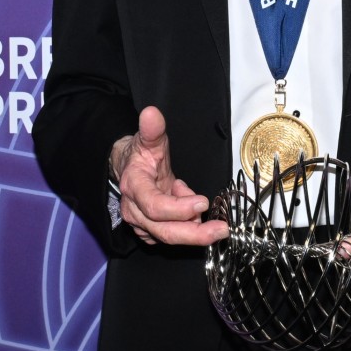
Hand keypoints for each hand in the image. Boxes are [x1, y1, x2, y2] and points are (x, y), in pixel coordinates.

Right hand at [112, 106, 228, 245]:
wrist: (129, 170)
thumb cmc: (141, 156)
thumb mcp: (149, 140)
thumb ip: (152, 129)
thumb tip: (152, 113)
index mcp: (134, 187)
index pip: (155, 205)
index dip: (179, 208)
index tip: (202, 201)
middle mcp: (135, 211)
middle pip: (165, 231)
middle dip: (195, 234)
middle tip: (221, 229)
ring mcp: (142, 224)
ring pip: (170, 237)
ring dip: (195, 229)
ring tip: (210, 213)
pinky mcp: (151, 232)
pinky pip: (173, 236)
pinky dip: (189, 226)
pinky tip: (194, 208)